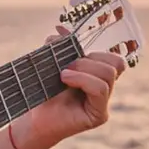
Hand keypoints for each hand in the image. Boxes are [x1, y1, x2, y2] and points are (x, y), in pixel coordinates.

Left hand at [14, 26, 127, 148]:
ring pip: (109, 74)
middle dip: (90, 59)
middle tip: (66, 66)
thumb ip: (57, 47)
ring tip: (62, 74)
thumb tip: (60, 29)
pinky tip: (65, 79)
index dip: (96, 50)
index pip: (113, 58)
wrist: (32, 119)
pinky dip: (83, 79)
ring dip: (84, 68)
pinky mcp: (99, 115)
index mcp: (98, 76)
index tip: (70, 49)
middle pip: (116, 64)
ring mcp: (103, 103)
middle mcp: (105, 89)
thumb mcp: (50, 65)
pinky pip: (100, 89)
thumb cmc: (42, 93)